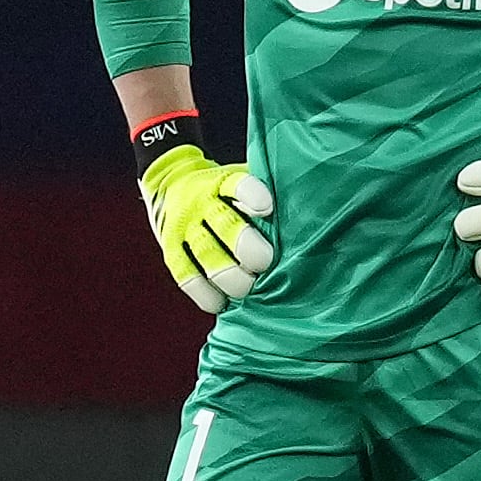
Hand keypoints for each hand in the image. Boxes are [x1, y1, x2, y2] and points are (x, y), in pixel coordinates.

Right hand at [139, 144, 274, 313]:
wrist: (170, 183)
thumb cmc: (222, 189)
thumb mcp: (239, 177)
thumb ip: (267, 191)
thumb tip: (311, 214)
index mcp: (224, 181)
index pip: (238, 185)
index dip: (252, 196)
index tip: (267, 208)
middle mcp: (202, 202)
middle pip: (225, 225)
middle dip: (248, 248)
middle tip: (264, 263)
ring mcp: (184, 227)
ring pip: (207, 255)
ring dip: (230, 277)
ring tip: (247, 289)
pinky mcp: (171, 250)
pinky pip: (185, 276)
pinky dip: (204, 293)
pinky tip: (221, 303)